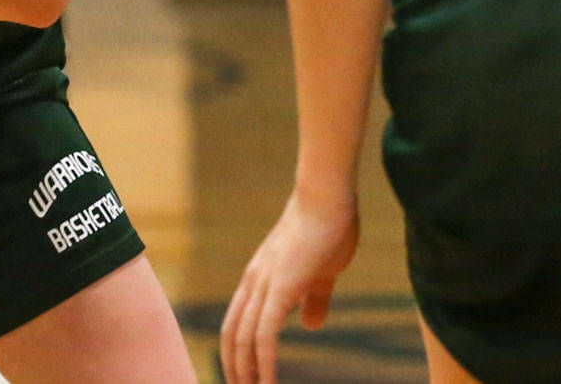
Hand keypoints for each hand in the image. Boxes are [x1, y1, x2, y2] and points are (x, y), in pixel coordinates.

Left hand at [220, 187, 359, 383]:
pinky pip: (265, 334)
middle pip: (232, 335)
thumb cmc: (329, 226)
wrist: (328, 195)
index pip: (236, 322)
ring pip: (244, 339)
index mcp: (260, 277)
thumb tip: (310, 325)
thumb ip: (315, 297)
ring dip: (246, 373)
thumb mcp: (322, 270)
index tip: (241, 378)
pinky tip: (267, 383)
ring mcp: (264, 284)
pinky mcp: (281, 287)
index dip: (236, 353)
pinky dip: (263, 363)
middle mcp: (253, 282)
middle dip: (234, 369)